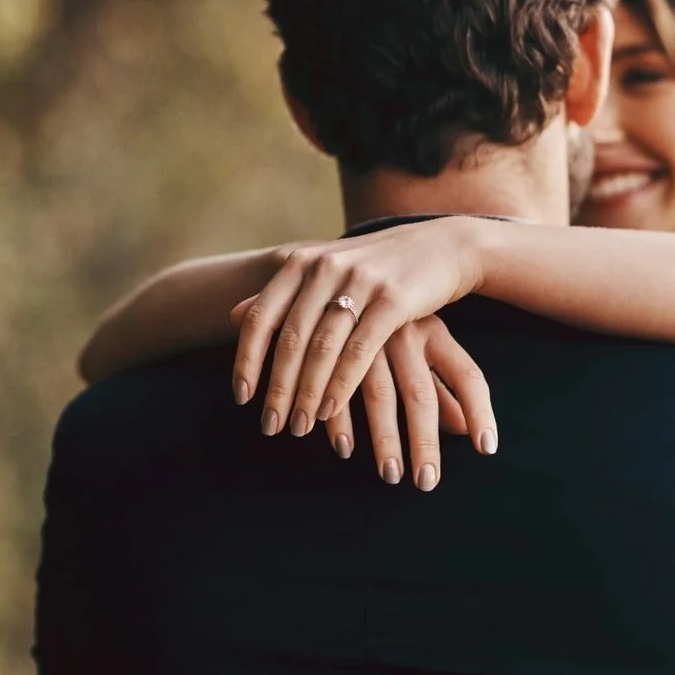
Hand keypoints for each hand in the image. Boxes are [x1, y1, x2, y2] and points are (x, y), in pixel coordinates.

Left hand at [230, 218, 495, 487]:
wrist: (444, 246)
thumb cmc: (378, 266)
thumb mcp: (328, 269)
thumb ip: (284, 293)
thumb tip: (230, 314)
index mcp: (304, 262)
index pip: (262, 316)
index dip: (246, 360)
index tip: (242, 398)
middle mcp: (326, 268)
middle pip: (289, 339)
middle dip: (277, 388)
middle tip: (270, 427)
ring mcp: (360, 282)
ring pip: (322, 348)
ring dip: (306, 394)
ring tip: (298, 428)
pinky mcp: (394, 300)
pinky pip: (359, 350)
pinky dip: (341, 384)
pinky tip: (330, 411)